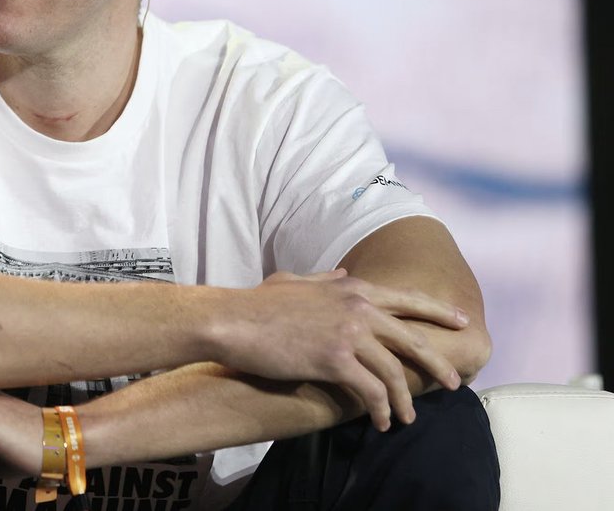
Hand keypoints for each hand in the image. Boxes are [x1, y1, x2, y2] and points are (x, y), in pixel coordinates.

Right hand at [217, 269, 467, 430]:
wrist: (233, 320)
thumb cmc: (258, 303)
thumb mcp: (294, 280)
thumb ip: (323, 278)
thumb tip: (342, 273)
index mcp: (351, 288)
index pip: (407, 300)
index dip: (439, 312)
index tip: (463, 322)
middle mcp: (357, 307)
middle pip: (413, 338)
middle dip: (438, 363)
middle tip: (454, 383)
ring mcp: (348, 333)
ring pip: (394, 371)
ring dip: (405, 400)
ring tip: (406, 418)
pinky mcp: (335, 360)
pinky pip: (371, 390)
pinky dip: (380, 410)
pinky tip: (379, 422)